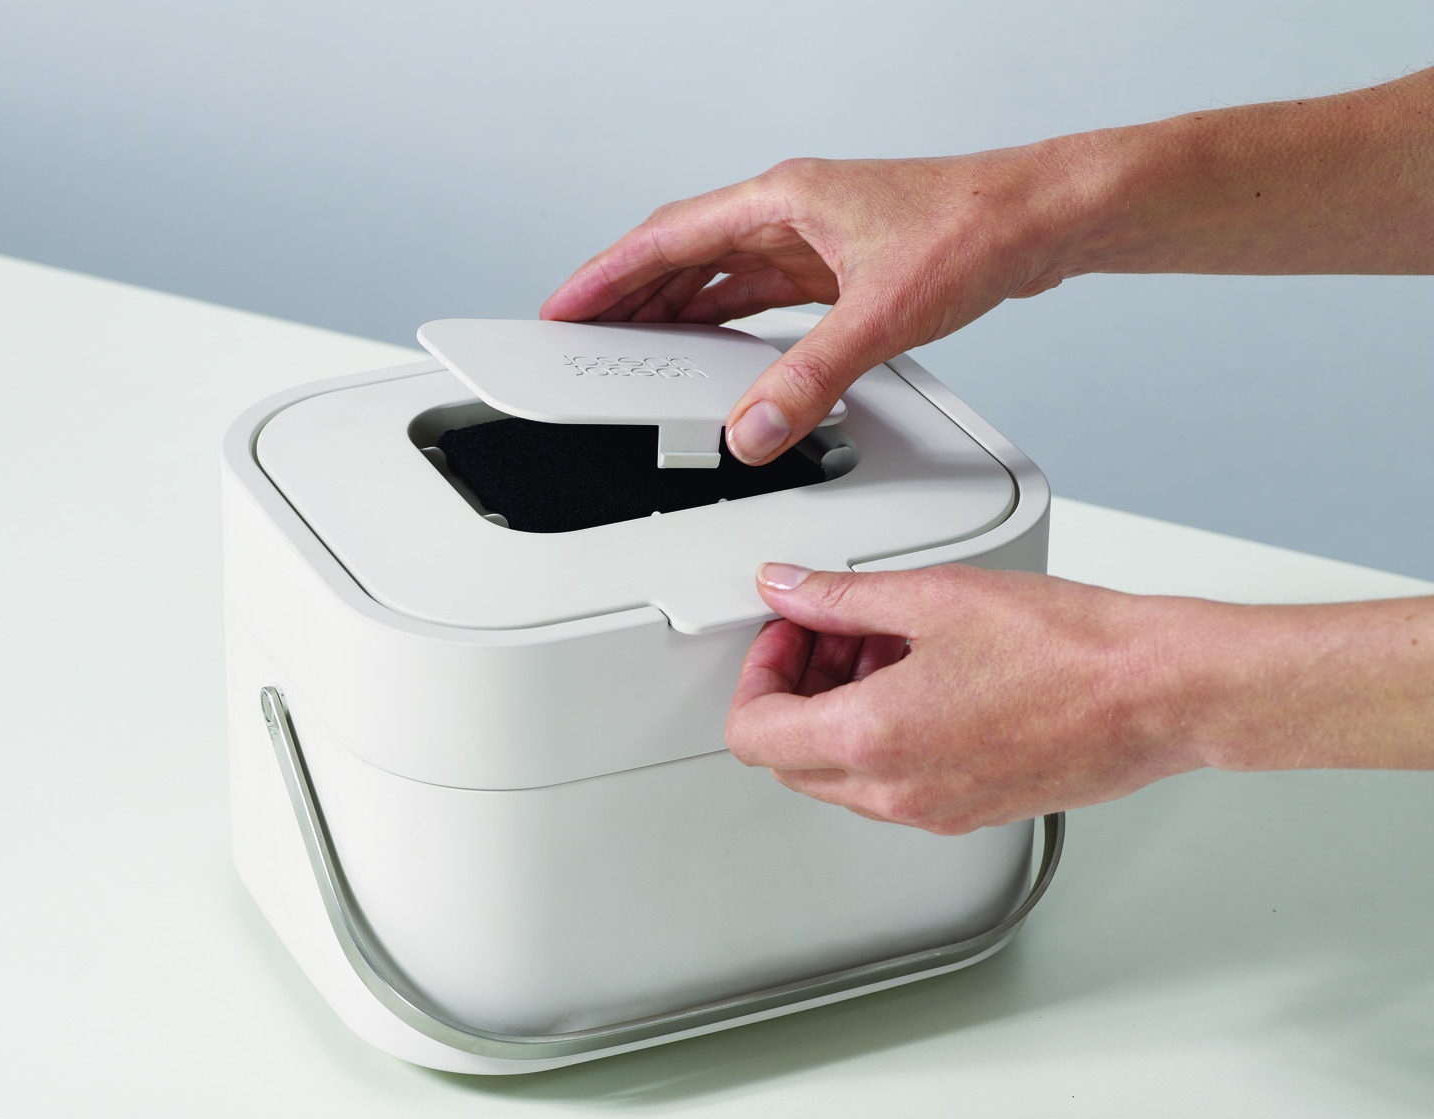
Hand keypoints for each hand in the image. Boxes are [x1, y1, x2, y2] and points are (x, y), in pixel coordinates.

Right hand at [539, 152, 1082, 463]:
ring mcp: (814, 235)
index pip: (667, 238)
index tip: (564, 307)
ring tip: (633, 345)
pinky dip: (726, 318)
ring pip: (720, 271)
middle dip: (627, 295)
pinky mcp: (840, 262)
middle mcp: (790, 211)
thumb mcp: (883, 313)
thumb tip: (756, 430)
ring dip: (674, 307)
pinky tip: (715, 344)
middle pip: (682, 253)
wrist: (1042, 218)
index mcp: (783, 200)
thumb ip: (811, 378)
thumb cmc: (976, 228)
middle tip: (582, 335)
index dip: (607, 276)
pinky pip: (760, 291)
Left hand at [725, 563, 1209, 833]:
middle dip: (795, 691)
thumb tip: (789, 590)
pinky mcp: (970, 811)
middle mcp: (898, 792)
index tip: (785, 634)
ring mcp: (934, 810)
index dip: (756, 676)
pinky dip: (885, 736)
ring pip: (842, 775)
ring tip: (887, 646)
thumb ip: (841, 597)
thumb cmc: (1070, 650)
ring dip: (840, 713)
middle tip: (829, 634)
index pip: (755, 734)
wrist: (1160, 693)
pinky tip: (926, 678)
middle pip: (791, 760)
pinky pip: (894, 784)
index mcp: (874, 740)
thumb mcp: (934, 596)